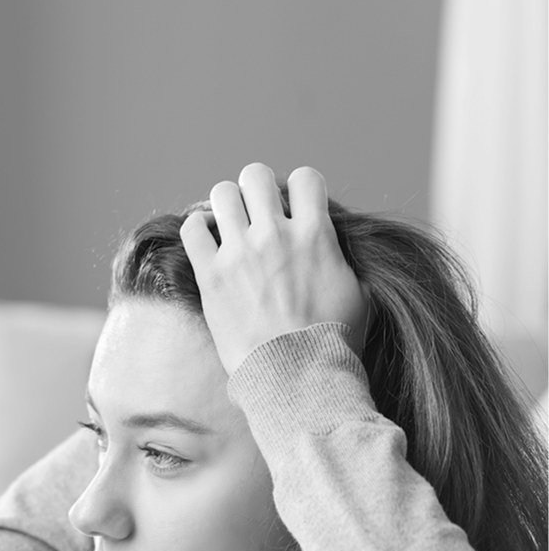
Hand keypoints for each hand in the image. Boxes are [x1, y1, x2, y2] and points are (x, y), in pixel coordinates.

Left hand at [179, 163, 367, 374]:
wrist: (297, 374)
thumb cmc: (332, 340)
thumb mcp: (360, 292)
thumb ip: (344, 259)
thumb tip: (336, 247)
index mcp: (316, 234)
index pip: (306, 178)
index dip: (299, 190)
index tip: (294, 211)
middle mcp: (275, 235)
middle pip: (256, 176)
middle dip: (255, 191)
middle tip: (255, 215)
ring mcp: (240, 252)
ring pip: (221, 193)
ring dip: (225, 206)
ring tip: (228, 226)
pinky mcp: (211, 275)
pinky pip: (191, 229)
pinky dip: (196, 228)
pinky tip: (206, 242)